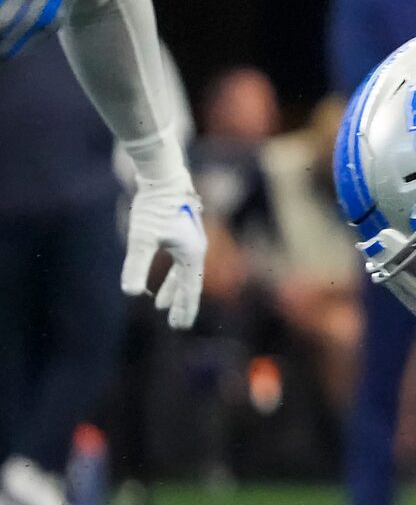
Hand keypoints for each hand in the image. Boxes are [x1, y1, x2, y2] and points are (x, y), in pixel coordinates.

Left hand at [123, 176, 205, 329]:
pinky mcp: (180, 232)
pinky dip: (170, 274)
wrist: (164, 177)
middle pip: (189, 283)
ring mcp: (189, 240)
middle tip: (175, 323)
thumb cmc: (155, 207)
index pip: (190, 289)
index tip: (179, 326)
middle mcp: (194, 249)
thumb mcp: (143, 238)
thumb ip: (137, 265)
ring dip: (173, 289)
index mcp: (192, 254)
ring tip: (161, 304)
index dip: (184, 309)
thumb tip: (132, 292)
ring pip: (182, 272)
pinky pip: (177, 262)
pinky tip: (160, 278)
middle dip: (181, 304)